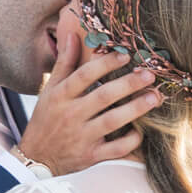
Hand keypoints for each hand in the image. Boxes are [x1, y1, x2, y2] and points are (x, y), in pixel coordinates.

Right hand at [15, 28, 160, 174]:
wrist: (36, 158)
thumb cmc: (46, 119)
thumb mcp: (50, 89)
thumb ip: (64, 63)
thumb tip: (73, 34)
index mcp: (61, 96)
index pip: (84, 76)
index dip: (105, 64)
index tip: (125, 55)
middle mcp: (71, 115)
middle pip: (103, 97)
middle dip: (128, 84)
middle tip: (149, 75)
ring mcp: (82, 137)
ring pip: (112, 121)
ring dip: (135, 109)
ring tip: (154, 97)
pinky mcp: (90, 156)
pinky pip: (114, 150)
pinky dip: (130, 141)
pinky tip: (141, 130)